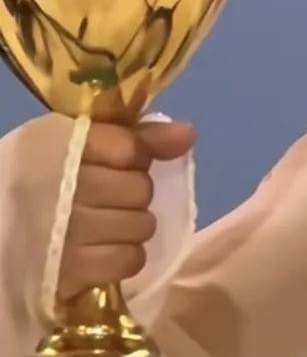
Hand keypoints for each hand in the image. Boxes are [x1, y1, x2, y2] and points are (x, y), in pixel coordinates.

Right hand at [57, 119, 196, 301]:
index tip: (118, 164)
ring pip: (141, 225)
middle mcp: (62, 186)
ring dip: (131, 227)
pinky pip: (129, 260)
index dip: (135, 158)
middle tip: (108, 199)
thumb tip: (188, 135)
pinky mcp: (68, 272)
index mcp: (62, 145)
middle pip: (140, 189)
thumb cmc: (48, 177)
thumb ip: (139, 136)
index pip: (131, 149)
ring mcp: (65, 232)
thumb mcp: (85, 143)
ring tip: (104, 225)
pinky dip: (124, 257)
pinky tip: (103, 250)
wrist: (1, 225)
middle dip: (133, 194)